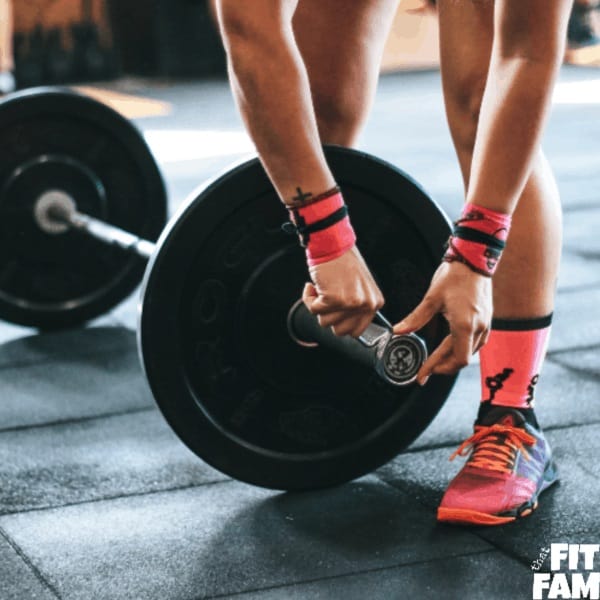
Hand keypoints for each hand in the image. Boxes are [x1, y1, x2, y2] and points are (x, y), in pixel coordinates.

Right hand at [302, 246, 383, 337]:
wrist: (332, 243)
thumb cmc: (343, 261)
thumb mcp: (359, 287)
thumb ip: (357, 307)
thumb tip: (344, 326)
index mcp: (375, 302)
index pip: (356, 331)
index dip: (340, 322)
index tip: (335, 311)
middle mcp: (365, 304)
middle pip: (340, 331)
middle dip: (328, 316)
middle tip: (328, 298)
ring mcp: (350, 303)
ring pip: (324, 322)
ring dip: (318, 305)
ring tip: (323, 287)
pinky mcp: (333, 299)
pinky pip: (313, 310)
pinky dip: (309, 298)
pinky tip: (314, 285)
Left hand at [394, 261, 492, 384]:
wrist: (475, 258)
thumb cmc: (454, 275)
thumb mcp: (432, 298)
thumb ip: (415, 318)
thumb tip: (398, 331)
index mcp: (465, 325)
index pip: (454, 359)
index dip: (437, 369)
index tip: (423, 374)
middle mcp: (478, 328)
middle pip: (462, 359)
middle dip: (443, 366)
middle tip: (426, 369)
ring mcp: (486, 323)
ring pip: (471, 352)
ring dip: (453, 358)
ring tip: (437, 360)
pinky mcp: (487, 319)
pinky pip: (477, 342)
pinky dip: (463, 348)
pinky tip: (452, 347)